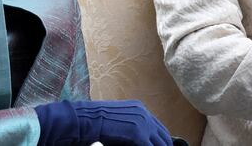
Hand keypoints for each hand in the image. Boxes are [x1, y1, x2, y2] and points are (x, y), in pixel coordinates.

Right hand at [35, 99, 172, 145]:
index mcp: (140, 108)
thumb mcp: (118, 120)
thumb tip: (140, 139)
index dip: (162, 140)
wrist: (87, 119)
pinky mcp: (139, 134)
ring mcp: (143, 123)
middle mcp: (144, 113)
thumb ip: (131, 127)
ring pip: (161, 143)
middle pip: (163, 136)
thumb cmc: (97, 120)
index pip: (159, 127)